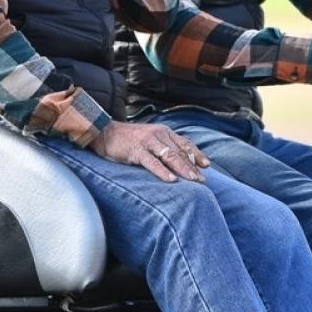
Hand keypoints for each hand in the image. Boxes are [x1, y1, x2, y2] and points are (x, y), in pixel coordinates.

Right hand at [90, 120, 209, 182]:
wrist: (104, 132)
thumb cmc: (127, 139)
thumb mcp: (149, 140)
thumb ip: (162, 147)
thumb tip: (177, 162)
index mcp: (163, 132)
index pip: (185, 143)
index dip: (196, 154)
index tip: (207, 165)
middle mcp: (158, 134)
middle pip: (179, 151)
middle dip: (192, 166)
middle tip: (202, 180)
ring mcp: (147, 142)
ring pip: (169, 156)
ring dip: (182, 169)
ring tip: (193, 180)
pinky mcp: (136, 150)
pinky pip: (152, 162)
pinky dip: (162, 171)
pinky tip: (171, 179)